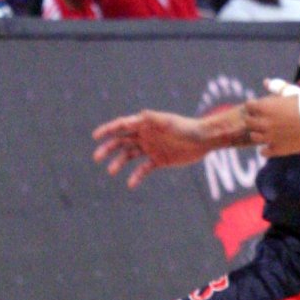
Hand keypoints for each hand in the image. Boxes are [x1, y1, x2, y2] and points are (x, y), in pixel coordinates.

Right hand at [92, 109, 212, 187]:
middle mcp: (144, 136)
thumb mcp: (169, 122)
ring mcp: (150, 148)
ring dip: (118, 163)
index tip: (95, 136)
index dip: (107, 130)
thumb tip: (142, 114)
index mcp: (144, 124)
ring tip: (111, 171)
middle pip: (120, 142)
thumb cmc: (186, 127)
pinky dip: (136, 176)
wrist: (203, 140)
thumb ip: (155, 119)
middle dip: (108, 149)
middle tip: (97, 157)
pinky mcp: (158, 160)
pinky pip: (143, 169)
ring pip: (128, 156)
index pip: (121, 126)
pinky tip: (130, 184)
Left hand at [243, 92, 299, 157]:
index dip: (255, 106)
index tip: (262, 107)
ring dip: (259, 134)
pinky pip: (263, 152)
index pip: (249, 106)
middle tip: (264, 120)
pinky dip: (266, 149)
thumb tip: (266, 82)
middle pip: (248, 122)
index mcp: (265, 107)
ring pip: (254, 137)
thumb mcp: (292, 92)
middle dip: (254, 120)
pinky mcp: (277, 149)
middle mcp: (263, 123)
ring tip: (269, 132)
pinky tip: (273, 144)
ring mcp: (269, 137)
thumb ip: (277, 87)